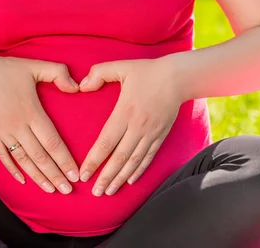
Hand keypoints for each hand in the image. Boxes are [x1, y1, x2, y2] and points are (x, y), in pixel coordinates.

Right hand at [0, 53, 80, 194]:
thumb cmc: (9, 69)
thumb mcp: (36, 66)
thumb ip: (59, 73)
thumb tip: (77, 87)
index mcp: (32, 112)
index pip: (52, 142)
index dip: (64, 160)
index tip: (75, 175)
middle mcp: (18, 127)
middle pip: (40, 157)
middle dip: (55, 175)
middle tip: (68, 190)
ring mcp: (4, 133)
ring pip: (23, 161)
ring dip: (38, 177)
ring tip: (51, 190)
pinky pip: (4, 157)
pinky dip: (13, 170)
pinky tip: (23, 181)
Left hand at [77, 57, 181, 196]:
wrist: (177, 77)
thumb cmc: (147, 71)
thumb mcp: (120, 66)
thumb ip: (99, 73)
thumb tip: (81, 86)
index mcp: (125, 112)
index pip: (106, 142)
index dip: (94, 160)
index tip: (84, 174)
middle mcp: (138, 127)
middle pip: (119, 158)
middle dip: (105, 177)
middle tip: (94, 192)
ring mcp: (150, 133)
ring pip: (134, 162)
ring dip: (120, 178)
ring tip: (109, 192)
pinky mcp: (160, 136)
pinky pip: (148, 157)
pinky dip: (139, 171)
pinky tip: (130, 181)